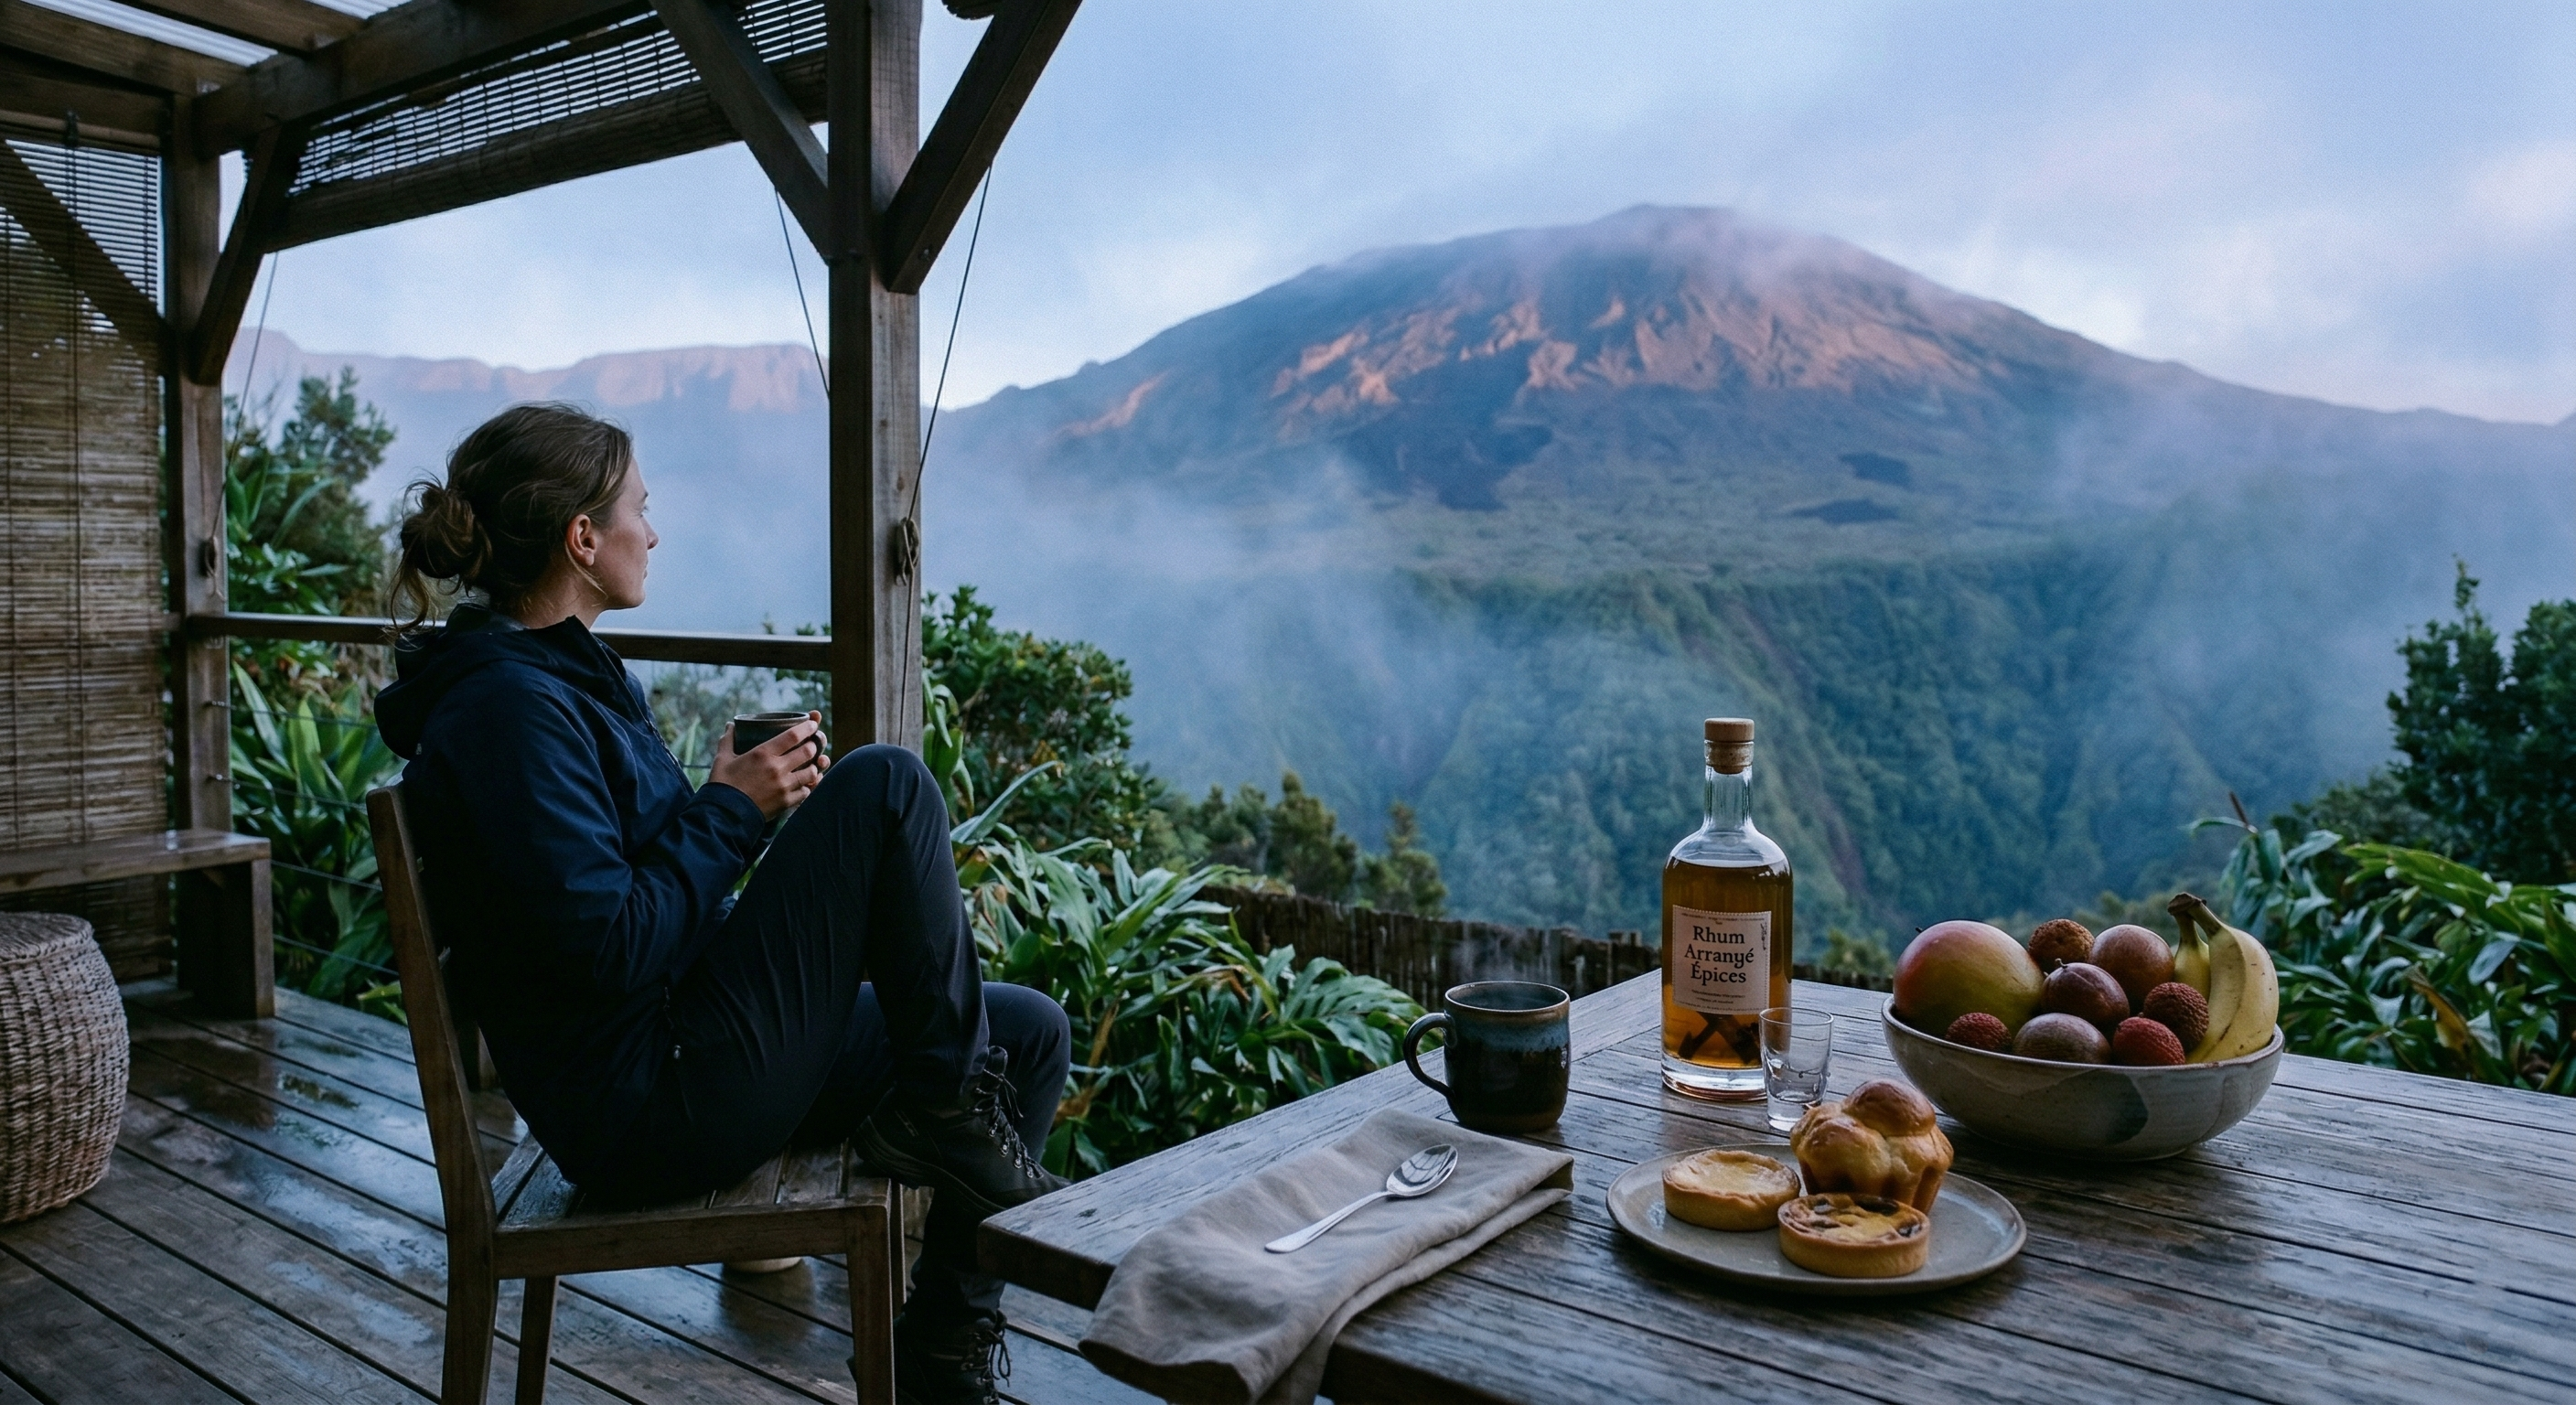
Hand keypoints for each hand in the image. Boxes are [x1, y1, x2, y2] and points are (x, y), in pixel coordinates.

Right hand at [708, 712, 828, 818]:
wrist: (723, 815)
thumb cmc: (722, 784)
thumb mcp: (722, 758)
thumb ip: (728, 740)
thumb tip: (730, 726)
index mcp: (762, 753)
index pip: (793, 735)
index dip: (807, 728)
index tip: (813, 724)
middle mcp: (776, 768)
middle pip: (808, 751)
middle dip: (813, 746)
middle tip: (811, 745)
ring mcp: (783, 786)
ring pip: (811, 772)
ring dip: (813, 766)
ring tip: (809, 765)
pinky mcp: (786, 802)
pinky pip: (806, 791)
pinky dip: (807, 786)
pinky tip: (803, 784)